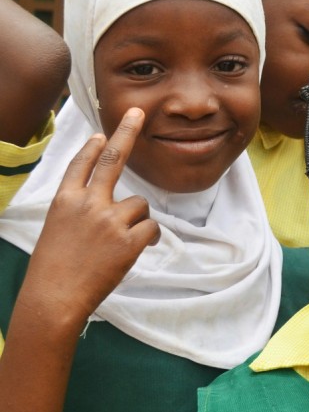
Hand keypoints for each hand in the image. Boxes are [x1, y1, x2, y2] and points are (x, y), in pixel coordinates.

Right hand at [21, 107, 159, 327]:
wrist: (53, 299)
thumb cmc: (54, 270)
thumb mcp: (58, 230)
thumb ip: (80, 212)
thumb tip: (107, 204)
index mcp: (64, 200)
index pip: (81, 165)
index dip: (92, 147)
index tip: (100, 133)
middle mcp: (88, 203)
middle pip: (114, 159)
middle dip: (127, 132)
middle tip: (137, 113)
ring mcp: (109, 219)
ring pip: (140, 205)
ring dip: (138, 221)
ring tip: (120, 244)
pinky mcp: (128, 239)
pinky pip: (151, 228)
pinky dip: (149, 238)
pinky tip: (135, 250)